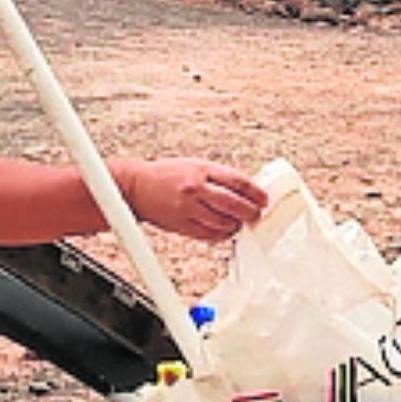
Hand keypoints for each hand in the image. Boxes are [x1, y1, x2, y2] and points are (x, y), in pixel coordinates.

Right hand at [122, 159, 266, 241]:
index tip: (264, 199)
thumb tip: (244, 190)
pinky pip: (210, 235)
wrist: (136, 187)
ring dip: (236, 225)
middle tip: (256, 215)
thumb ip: (218, 177)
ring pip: (224, 223)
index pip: (238, 182)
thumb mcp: (194, 166)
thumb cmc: (165, 175)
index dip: (256, 193)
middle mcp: (196, 189)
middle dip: (251, 212)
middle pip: (235, 205)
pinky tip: (225, 230)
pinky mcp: (182, 225)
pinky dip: (222, 234)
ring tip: (239, 223)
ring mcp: (189, 209)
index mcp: (201, 170)